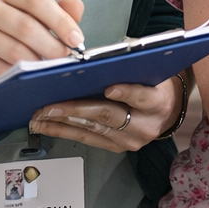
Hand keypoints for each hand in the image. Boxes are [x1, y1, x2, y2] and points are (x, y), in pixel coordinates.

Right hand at [0, 0, 84, 80]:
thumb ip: (51, 8)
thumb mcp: (19, 9)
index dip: (60, 20)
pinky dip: (17, 73)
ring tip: (47, 66)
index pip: (36, 0)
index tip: (76, 38)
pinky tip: (25, 74)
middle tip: (65, 57)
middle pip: (26, 26)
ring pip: (13, 49)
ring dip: (36, 61)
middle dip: (51, 45)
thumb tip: (78, 7)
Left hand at [29, 75, 184, 151]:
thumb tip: (98, 59)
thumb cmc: (154, 83)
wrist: (167, 110)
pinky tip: (47, 125)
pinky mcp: (117, 148)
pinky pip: (88, 139)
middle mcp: (146, 125)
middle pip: (110, 116)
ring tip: (41, 115)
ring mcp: (131, 140)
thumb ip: (131, 65)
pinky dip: (65, 131)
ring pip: (93, 130)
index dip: (126, 92)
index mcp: (159, 101)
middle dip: (77, 110)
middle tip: (51, 105)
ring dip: (63, 122)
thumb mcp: (150, 70)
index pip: (143, 97)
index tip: (109, 87)